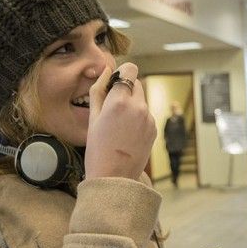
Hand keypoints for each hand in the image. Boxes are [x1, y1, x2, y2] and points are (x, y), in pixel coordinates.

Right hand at [84, 62, 156, 179]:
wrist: (114, 178)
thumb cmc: (97, 148)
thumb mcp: (92, 117)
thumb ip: (98, 89)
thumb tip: (106, 69)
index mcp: (119, 101)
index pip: (130, 69)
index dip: (121, 74)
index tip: (113, 84)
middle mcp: (138, 106)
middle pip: (137, 83)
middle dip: (126, 89)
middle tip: (112, 107)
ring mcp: (149, 118)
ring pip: (142, 100)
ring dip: (132, 104)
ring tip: (118, 126)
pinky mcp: (154, 128)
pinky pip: (146, 114)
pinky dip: (138, 118)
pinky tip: (127, 134)